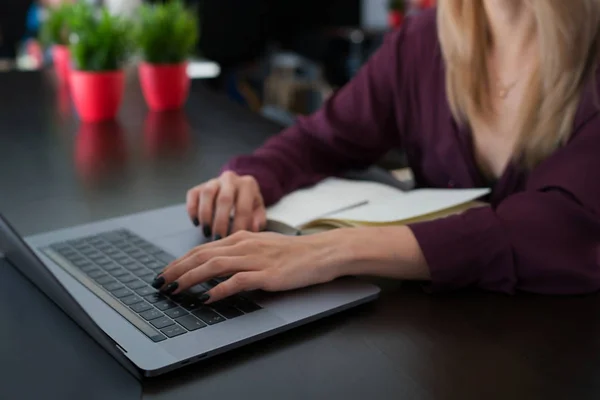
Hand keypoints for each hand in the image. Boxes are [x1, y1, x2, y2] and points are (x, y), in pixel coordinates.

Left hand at [155, 230, 351, 302]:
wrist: (322, 252)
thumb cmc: (294, 252)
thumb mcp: (262, 247)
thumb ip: (240, 253)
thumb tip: (218, 265)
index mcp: (241, 238)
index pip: (202, 249)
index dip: (180, 261)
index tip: (165, 273)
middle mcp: (244, 245)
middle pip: (201, 255)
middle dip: (176, 270)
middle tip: (160, 283)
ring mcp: (255, 259)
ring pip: (214, 266)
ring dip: (190, 279)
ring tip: (175, 291)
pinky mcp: (267, 275)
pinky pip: (237, 281)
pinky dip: (219, 290)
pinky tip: (207, 298)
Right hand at [186, 171, 265, 239]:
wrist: (237, 188)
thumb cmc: (248, 203)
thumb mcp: (258, 210)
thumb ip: (259, 220)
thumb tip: (253, 228)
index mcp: (247, 185)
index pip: (243, 207)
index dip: (238, 225)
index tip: (235, 239)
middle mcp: (230, 179)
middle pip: (224, 199)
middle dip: (220, 222)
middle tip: (218, 239)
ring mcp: (213, 181)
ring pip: (207, 194)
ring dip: (205, 215)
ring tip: (207, 232)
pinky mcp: (199, 185)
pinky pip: (193, 195)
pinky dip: (192, 209)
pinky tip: (197, 223)